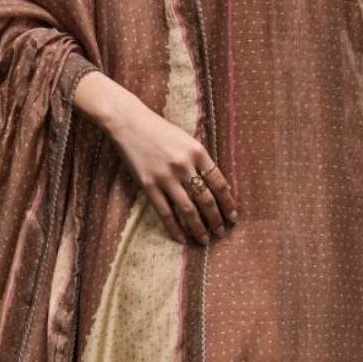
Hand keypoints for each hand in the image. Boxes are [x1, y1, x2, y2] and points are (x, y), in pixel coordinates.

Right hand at [73, 71, 237, 245]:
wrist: (129, 123)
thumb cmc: (160, 130)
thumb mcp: (186, 140)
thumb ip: (200, 161)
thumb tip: (216, 187)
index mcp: (198, 152)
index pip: (219, 184)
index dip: (228, 203)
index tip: (233, 216)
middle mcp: (184, 165)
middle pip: (206, 199)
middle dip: (216, 219)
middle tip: (222, 232)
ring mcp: (166, 177)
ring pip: (188, 209)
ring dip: (198, 227)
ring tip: (205, 239)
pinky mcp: (149, 185)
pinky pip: (165, 212)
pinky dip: (174, 228)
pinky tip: (181, 238)